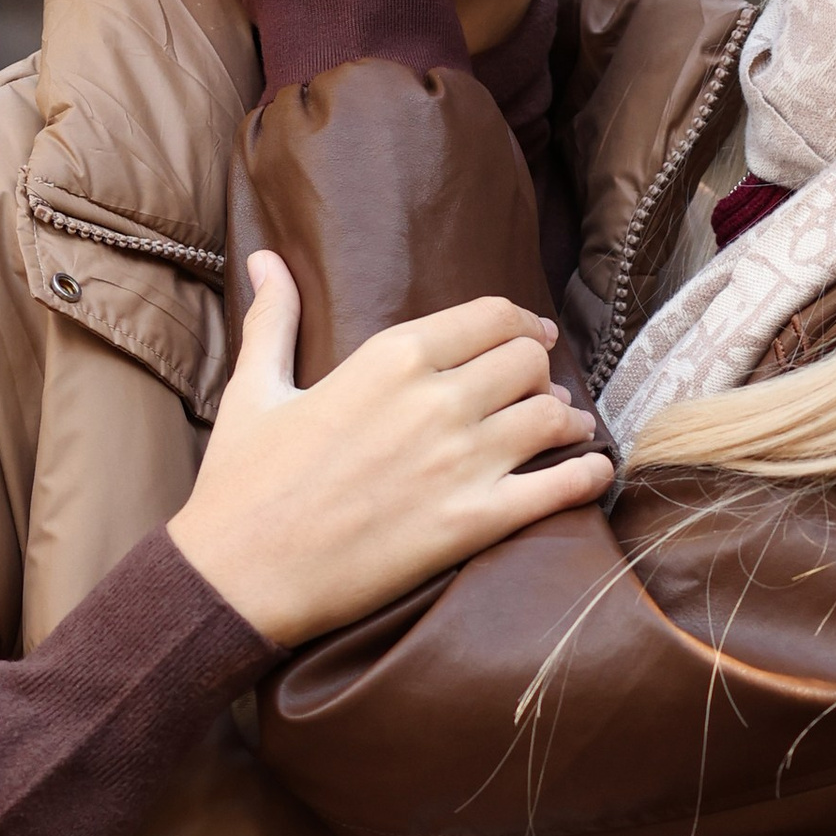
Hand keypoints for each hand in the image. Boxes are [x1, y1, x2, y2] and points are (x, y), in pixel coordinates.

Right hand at [168, 255, 609, 644]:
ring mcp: (461, 462)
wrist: (240, 575)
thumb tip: (263, 259)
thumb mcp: (254, 389)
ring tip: (567, 427)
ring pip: (551, 417)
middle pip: (529, 362)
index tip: (534, 335)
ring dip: (567, 419)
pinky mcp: (473, 523)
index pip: (488, 316)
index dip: (521, 322)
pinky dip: (588, 474)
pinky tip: (595, 470)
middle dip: (541, 370)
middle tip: (542, 387)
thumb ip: (273, 319)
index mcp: (389, 359)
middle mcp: (436, 401)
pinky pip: (559, 487)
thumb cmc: (242, 483)